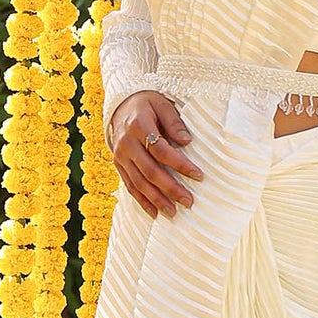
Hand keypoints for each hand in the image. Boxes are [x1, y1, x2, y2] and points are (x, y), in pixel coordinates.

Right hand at [109, 89, 201, 218]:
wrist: (120, 106)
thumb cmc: (147, 105)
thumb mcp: (162, 104)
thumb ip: (174, 122)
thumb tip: (186, 141)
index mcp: (139, 127)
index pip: (161, 150)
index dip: (180, 164)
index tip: (198, 175)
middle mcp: (126, 144)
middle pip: (150, 171)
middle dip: (170, 188)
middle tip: (189, 201)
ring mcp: (120, 156)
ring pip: (139, 182)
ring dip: (157, 200)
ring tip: (173, 212)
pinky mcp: (118, 165)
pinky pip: (130, 186)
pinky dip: (142, 201)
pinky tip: (155, 213)